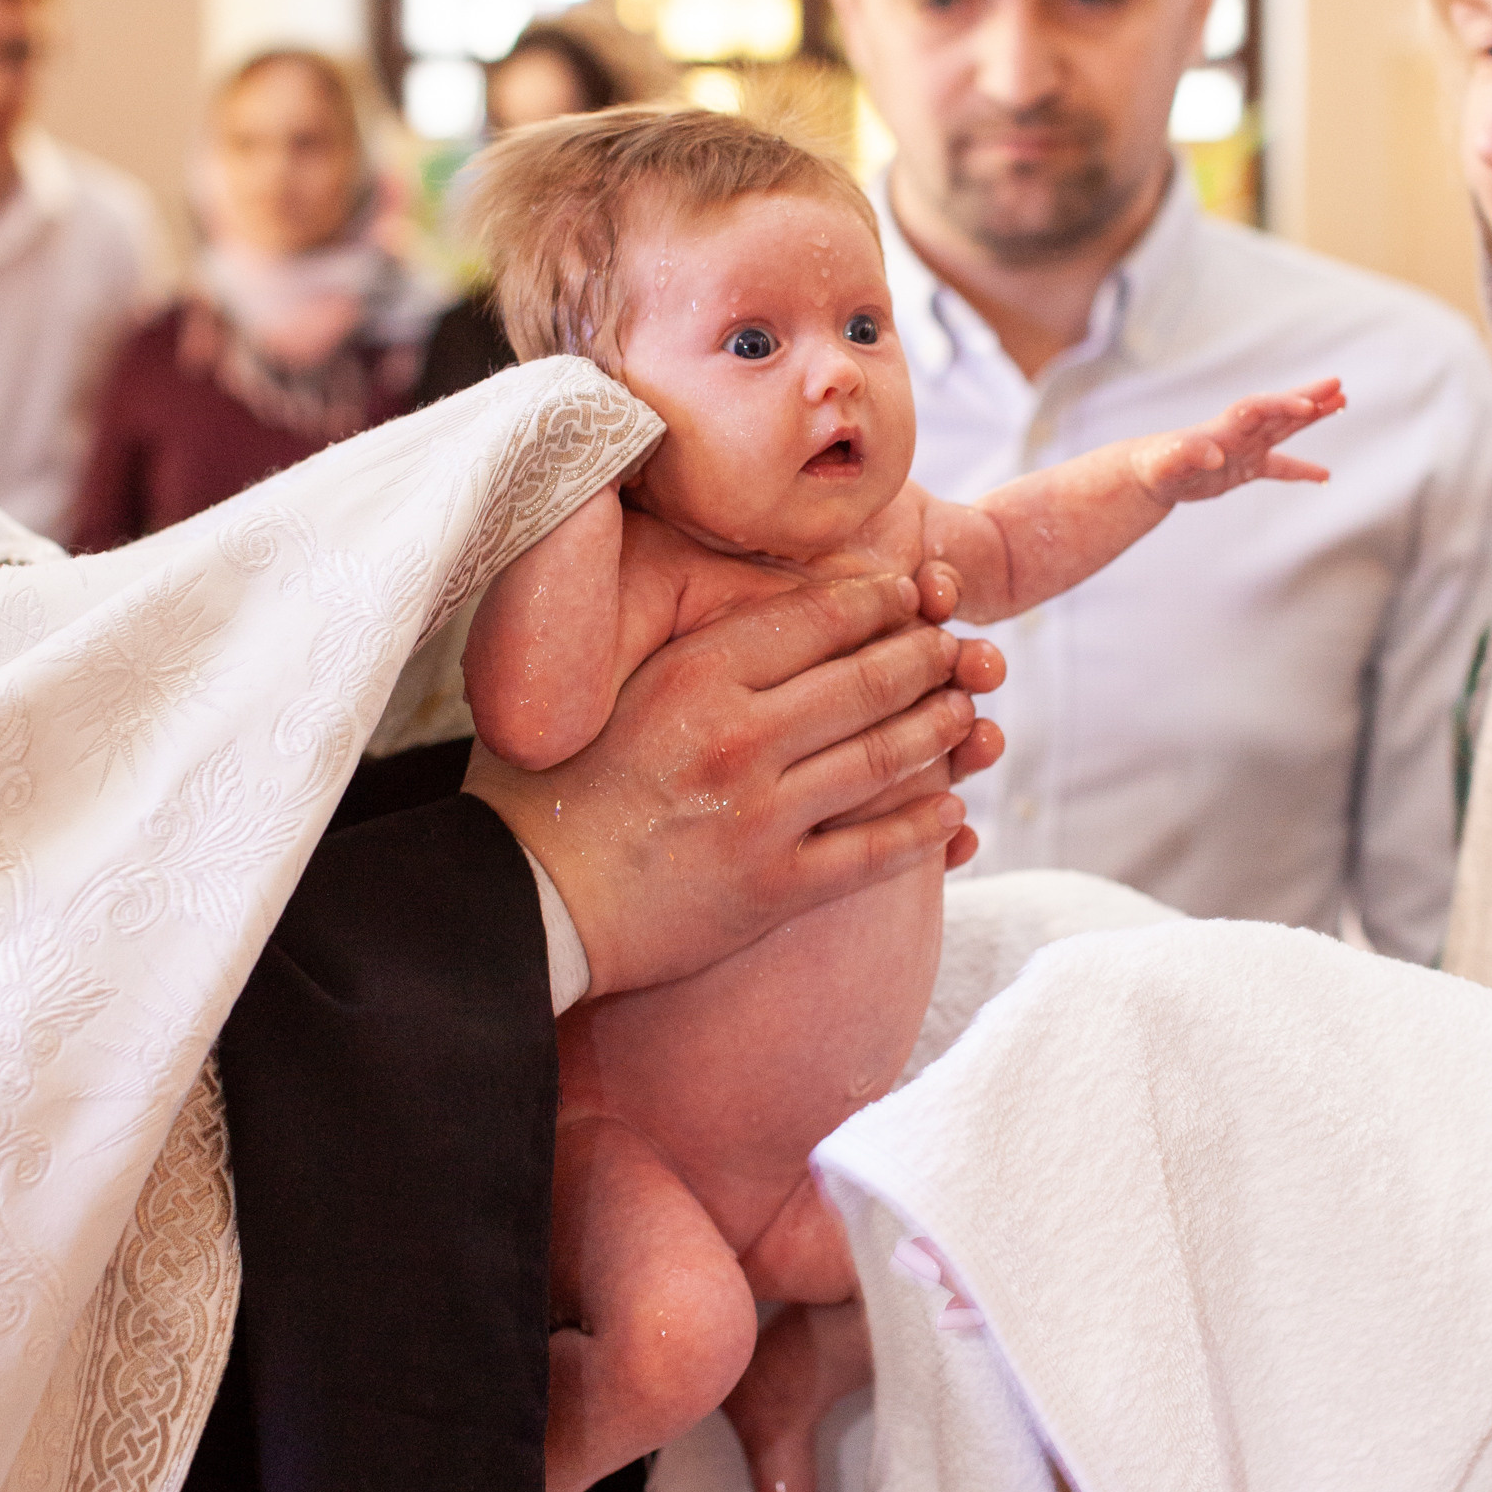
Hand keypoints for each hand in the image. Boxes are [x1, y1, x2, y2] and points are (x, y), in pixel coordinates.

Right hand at [463, 572, 1004, 997]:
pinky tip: (954, 812)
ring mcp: (761, 816)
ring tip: (968, 715)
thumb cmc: (545, 789)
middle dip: (928, 658)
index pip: (816, 619)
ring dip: (939, 731)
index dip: (880, 602)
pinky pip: (874, 853)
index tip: (911, 594)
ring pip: (882, 758)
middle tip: (958, 648)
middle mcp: (737, 737)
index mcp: (693, 675)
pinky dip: (924, 828)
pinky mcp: (772, 889)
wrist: (523, 901)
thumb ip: (664, 640)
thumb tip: (721, 590)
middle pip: (866, 681)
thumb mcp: (595, 686)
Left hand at [1132, 377, 1344, 504]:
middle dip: (1307, 397)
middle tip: (1338, 385)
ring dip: (1312, 416)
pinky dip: (1302, 470)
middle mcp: (1241, 432)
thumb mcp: (1168, 462)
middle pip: (1279, 409)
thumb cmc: (1157, 465)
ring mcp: (1246, 448)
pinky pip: (1280, 466)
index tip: (1308, 404)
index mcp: (1225, 427)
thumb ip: (1188, 453)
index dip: (1283, 405)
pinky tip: (1325, 476)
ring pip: (1286, 428)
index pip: (1259, 408)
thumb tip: (1214, 455)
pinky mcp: (1246, 467)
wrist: (1150, 474)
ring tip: (1342, 402)